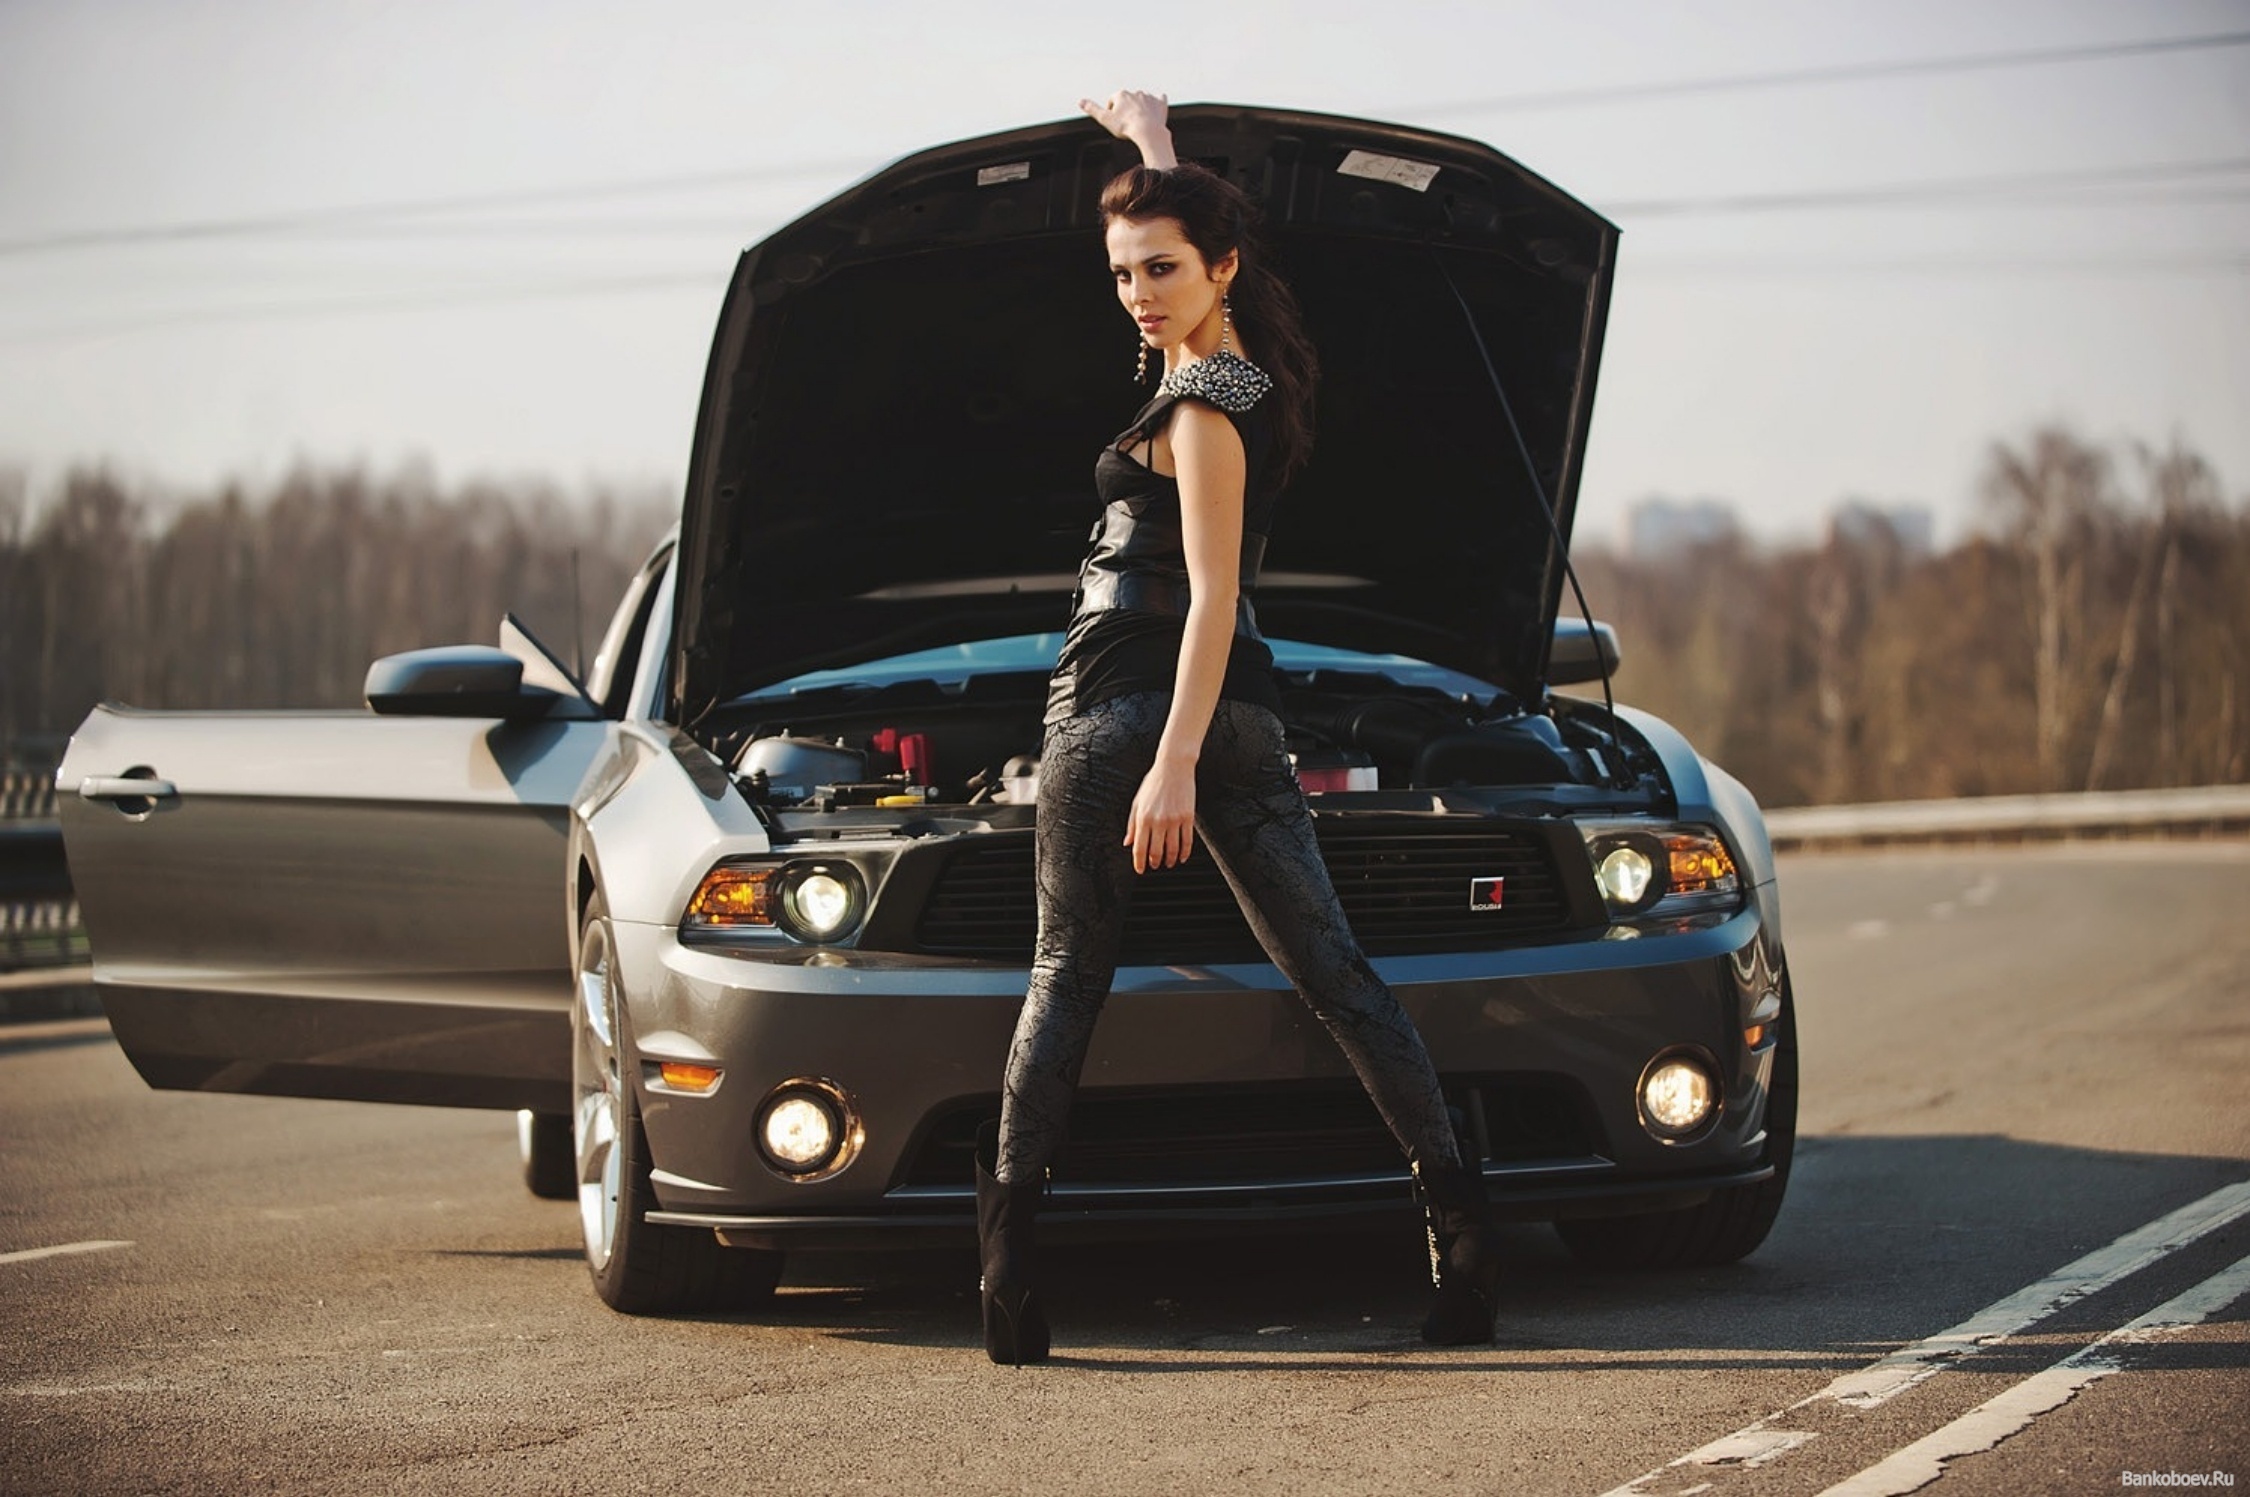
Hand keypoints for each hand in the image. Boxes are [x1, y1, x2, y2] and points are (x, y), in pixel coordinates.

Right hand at [1080, 89, 1169, 148]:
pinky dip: (1158, 103)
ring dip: (1141, 108)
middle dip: (1127, 109)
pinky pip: (1160, 100)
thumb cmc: (1125, 127)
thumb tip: (1080, 101)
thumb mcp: (1105, 119)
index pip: (1113, 101)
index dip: (1112, 112)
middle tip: (1127, 123)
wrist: (1148, 132)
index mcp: (1121, 94)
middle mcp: (1135, 92)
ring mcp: (1149, 97)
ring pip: (1142, 101)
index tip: (1115, 122)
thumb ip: (1092, 109)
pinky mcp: (1160, 103)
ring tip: (1140, 122)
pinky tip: (1158, 105)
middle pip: (1128, 101)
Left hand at [1123, 756, 1196, 873]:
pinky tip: (1182, 858)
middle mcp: (1158, 821)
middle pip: (1156, 851)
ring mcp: (1174, 820)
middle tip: (1154, 866)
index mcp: (1143, 817)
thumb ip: (1132, 824)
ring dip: (1170, 860)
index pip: (1139, 848)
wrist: (1173, 767)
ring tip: (1168, 864)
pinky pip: (1187, 841)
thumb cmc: (1153, 782)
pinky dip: (1185, 853)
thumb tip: (1128, 842)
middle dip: (1154, 863)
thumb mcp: (1137, 801)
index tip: (1140, 870)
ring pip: (1172, 849)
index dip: (1139, 862)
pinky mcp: (1188, 817)